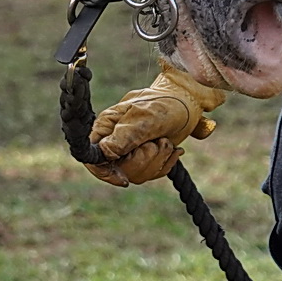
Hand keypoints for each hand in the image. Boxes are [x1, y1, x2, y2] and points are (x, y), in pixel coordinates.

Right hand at [82, 62, 227, 186]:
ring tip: (165, 141)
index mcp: (107, 127)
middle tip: (158, 142)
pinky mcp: (144, 156)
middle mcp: (114, 140)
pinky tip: (171, 149)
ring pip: (136, 175)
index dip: (105, 172)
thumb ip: (125, 135)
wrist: (188, 102)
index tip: (124, 178)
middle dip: (143, 161)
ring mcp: (130, 150)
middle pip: (119, 171)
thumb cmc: (166, 103)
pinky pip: (150, 173)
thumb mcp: (146, 117)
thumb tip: (104, 153)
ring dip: (157, 161)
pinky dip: (164, 164)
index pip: (93, 158)